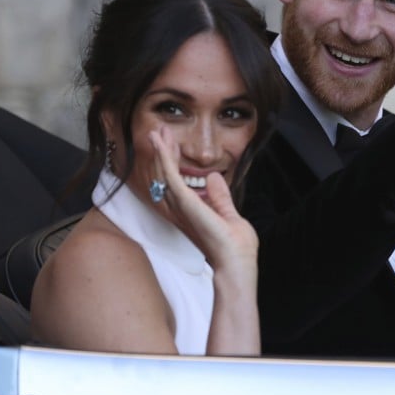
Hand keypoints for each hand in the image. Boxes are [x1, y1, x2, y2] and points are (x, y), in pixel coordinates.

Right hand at [148, 128, 257, 269]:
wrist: (236, 263)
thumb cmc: (235, 248)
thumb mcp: (228, 214)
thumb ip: (219, 197)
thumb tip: (214, 177)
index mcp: (189, 213)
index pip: (176, 182)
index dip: (173, 161)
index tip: (173, 143)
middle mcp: (180, 210)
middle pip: (165, 176)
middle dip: (162, 152)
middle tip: (160, 131)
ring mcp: (181, 207)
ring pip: (163, 173)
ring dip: (160, 151)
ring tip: (158, 131)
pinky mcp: (185, 203)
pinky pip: (170, 176)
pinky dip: (164, 157)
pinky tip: (161, 143)